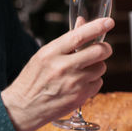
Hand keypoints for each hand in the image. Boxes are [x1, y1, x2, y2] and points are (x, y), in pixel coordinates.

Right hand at [1, 16, 113, 130]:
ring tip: (82, 70)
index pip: (79, 36)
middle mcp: (63, 67)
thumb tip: (83, 22)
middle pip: (99, 51)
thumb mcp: (44, 55)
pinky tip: (80, 83)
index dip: (97, 27)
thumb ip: (66, 40)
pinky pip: (98, 82)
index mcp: (51, 53)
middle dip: (104, 48)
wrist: (23, 108)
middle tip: (102, 49)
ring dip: (96, 66)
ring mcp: (73, 83)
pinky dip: (93, 81)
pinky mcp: (80, 96)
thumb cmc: (33, 80)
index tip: (108, 22)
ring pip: (101, 67)